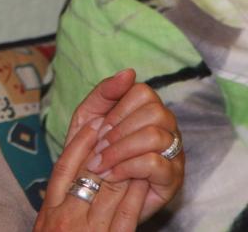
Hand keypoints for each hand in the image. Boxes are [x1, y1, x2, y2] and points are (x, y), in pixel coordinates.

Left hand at [36, 70, 183, 228]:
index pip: (143, 92)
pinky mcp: (172, 179)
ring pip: (155, 136)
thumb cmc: (89, 149)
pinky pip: (156, 163)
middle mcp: (166, 128)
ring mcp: (173, 153)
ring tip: (99, 163)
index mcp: (146, 109)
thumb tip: (129, 72)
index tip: (100, 127)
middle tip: (98, 148)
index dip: (118, 109)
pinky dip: (127, 167)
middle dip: (119, 131)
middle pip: (154, 112)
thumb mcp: (88, 116)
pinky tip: (110, 174)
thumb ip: (105, 91)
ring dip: (119, 150)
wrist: (87, 188)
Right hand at [36, 117, 141, 230]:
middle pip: (87, 174)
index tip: (91, 124)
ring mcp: (88, 231)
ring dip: (125, 166)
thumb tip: (74, 173)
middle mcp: (66, 217)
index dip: (78, 144)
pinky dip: (135, 196)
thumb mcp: (46, 223)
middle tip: (119, 126)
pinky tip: (143, 180)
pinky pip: (125, 216)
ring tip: (137, 145)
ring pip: (109, 191)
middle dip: (106, 148)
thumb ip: (58, 201)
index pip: (63, 168)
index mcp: (50, 210)